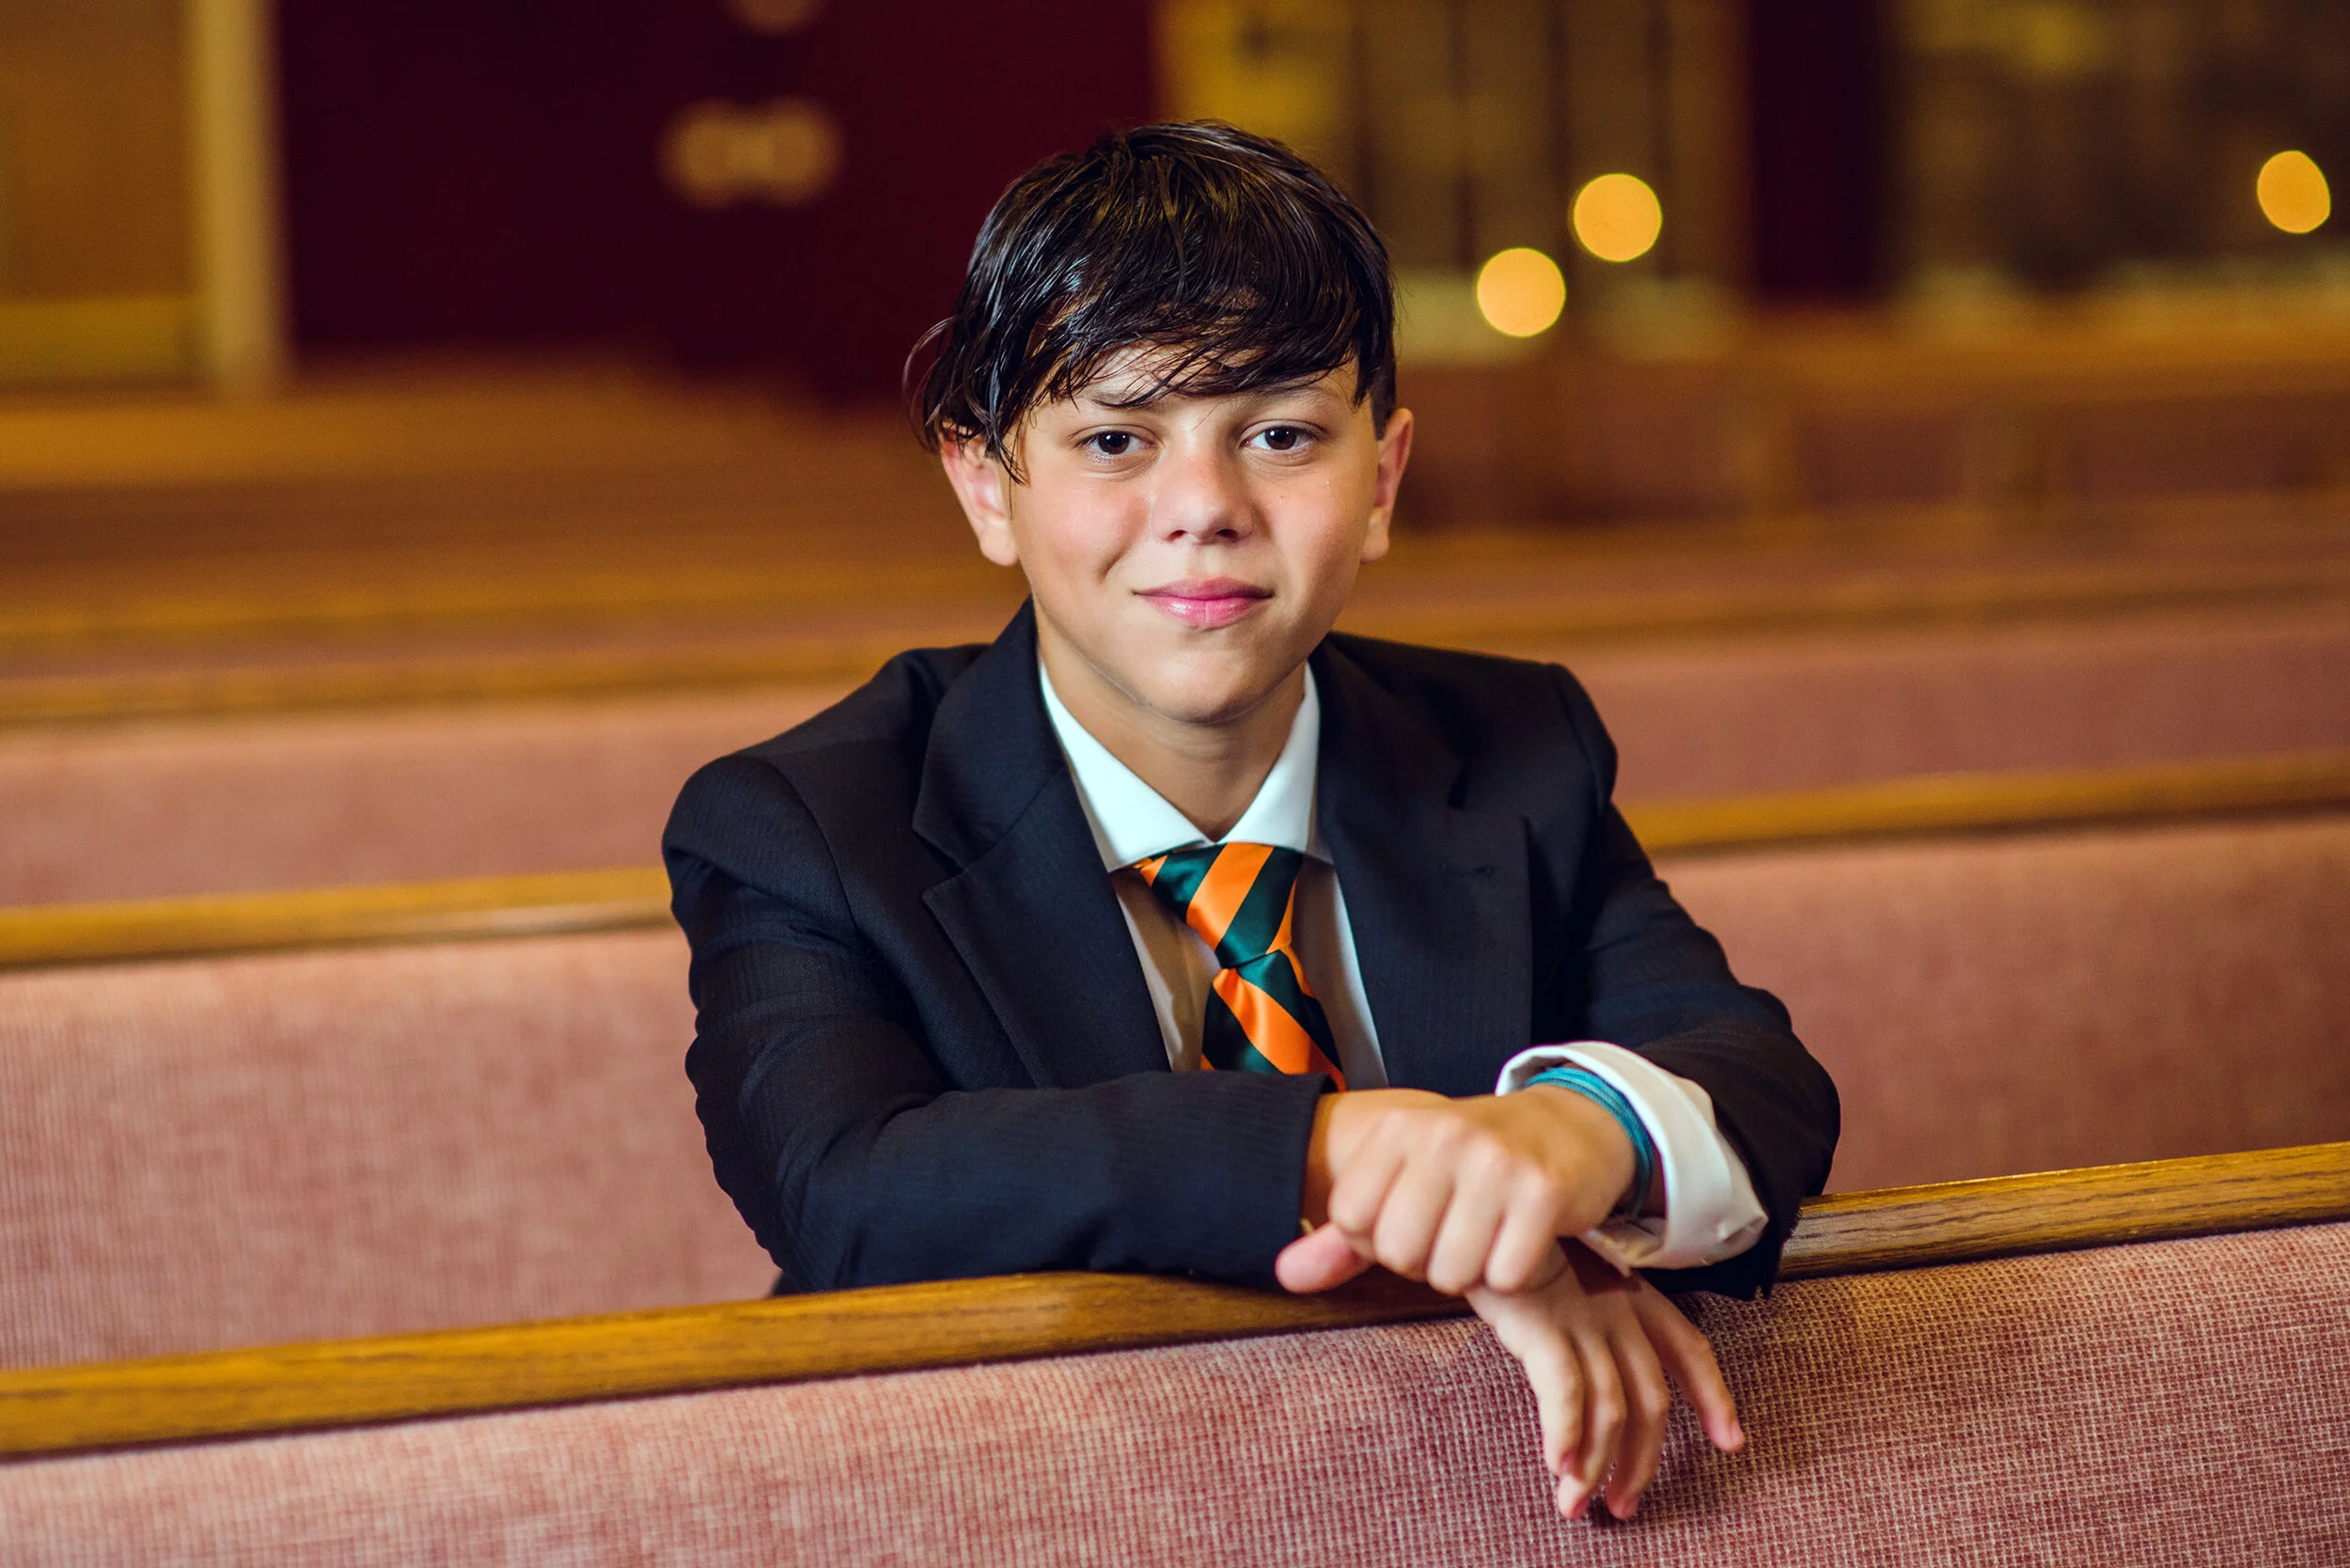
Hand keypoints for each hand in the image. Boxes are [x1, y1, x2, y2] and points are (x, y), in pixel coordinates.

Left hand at [1279, 1084, 1636, 1295]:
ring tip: (1487, 1234)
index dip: (1379, 1240)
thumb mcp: (1404, 1181)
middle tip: (1454, 1232)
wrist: (1570, 1125)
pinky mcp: (1544, 1193)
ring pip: (1452, 1274)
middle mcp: (1443, 1137)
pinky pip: (1507, 1278)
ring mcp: (1497, 1163)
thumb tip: (1283, 1275)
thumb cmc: (1473, 1164)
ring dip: (1471, 1271)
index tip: (1412, 1220)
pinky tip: (1522, 1238)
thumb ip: (1343, 1235)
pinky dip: (1515, 1274)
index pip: (1352, 1222)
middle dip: (1425, 1262)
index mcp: (1397, 1128)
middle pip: (1399, 1254)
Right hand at [1471, 1242, 1742, 1520]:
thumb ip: (1578, 1320)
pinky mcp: (1544, 1324)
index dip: (1713, 1395)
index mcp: (1629, 1290)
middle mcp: (1615, 1306)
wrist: (1477, 1204)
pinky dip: (1567, 1434)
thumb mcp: (1559, 1277)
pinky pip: (1567, 1392)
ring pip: (1611, 1407)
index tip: (1730, 1440)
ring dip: (1596, 1464)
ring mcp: (1582, 1316)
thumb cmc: (1509, 1244)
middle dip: (1642, 1460)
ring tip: (1577, 1504)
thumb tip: (1584, 1378)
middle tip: (1624, 1503)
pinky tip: (1557, 1464)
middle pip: (1651, 1396)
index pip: (1688, 1346)